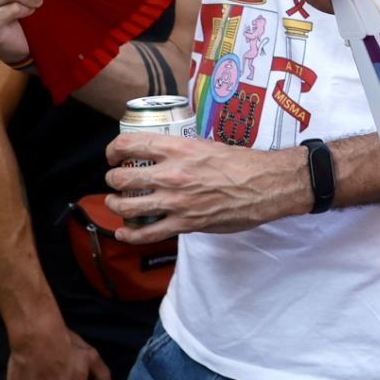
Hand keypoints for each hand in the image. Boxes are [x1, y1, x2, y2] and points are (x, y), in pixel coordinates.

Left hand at [104, 132, 310, 238]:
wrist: (267, 185)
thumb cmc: (244, 164)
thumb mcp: (209, 145)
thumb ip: (184, 151)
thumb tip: (168, 154)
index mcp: (178, 149)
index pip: (129, 144)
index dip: (113, 150)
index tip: (114, 156)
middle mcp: (172, 174)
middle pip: (121, 178)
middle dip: (112, 180)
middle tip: (115, 182)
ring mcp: (176, 201)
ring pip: (127, 206)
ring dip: (115, 205)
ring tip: (116, 203)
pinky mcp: (184, 223)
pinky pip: (147, 233)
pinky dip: (129, 235)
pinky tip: (124, 232)